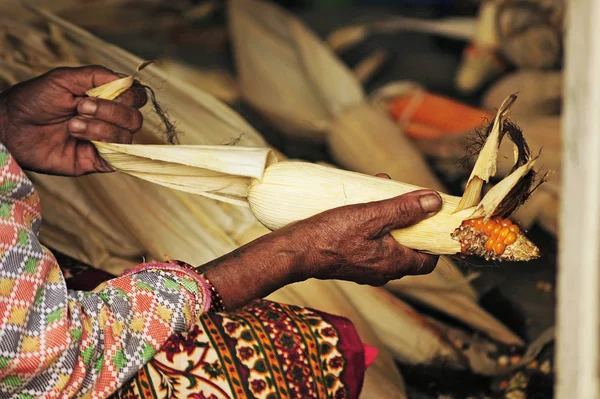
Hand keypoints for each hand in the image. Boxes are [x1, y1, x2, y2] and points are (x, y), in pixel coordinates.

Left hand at [0, 65, 146, 175]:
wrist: (11, 127)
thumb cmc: (34, 100)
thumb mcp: (63, 79)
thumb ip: (96, 75)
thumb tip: (126, 78)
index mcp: (106, 99)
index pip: (136, 98)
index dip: (130, 96)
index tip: (106, 92)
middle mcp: (110, 121)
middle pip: (135, 119)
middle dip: (111, 111)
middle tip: (81, 107)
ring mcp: (105, 142)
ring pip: (126, 137)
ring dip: (99, 127)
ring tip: (72, 125)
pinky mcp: (97, 161)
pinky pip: (117, 158)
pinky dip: (102, 145)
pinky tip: (79, 138)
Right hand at [203, 184, 441, 309]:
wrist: (296, 251)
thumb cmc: (331, 235)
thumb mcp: (372, 215)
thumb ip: (404, 209)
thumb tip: (434, 202)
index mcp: (394, 263)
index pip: (430, 260)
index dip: (435, 239)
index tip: (431, 218)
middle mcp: (383, 271)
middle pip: (408, 248)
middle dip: (408, 221)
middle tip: (401, 198)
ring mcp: (365, 269)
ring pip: (388, 244)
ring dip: (388, 220)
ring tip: (377, 196)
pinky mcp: (350, 263)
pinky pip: (370, 245)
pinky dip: (371, 227)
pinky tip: (359, 207)